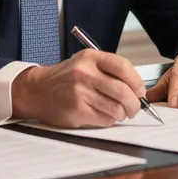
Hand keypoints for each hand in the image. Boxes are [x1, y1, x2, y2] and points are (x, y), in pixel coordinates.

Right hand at [10, 49, 145, 127]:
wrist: (37, 90)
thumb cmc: (65, 78)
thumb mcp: (85, 63)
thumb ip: (108, 70)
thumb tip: (136, 88)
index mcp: (90, 58)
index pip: (123, 66)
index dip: (136, 81)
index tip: (140, 90)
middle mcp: (85, 74)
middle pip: (122, 91)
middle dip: (134, 103)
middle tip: (135, 107)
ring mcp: (80, 93)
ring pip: (116, 108)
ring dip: (122, 113)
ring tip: (118, 112)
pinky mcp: (77, 111)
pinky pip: (104, 119)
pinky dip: (109, 120)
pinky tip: (103, 114)